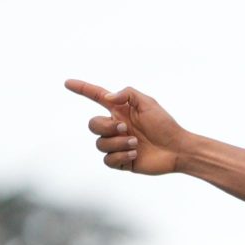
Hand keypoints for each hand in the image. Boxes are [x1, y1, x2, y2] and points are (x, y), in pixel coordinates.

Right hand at [64, 77, 189, 174]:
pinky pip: (107, 160)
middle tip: (126, 128)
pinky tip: (135, 154)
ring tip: (136, 143)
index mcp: (120, 111)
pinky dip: (121, 156)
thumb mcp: (148, 103)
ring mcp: (117, 144)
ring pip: (100, 144)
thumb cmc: (165, 124)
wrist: (177, 149)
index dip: (82, 89)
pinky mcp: (121, 161)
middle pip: (93, 124)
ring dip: (118, 143)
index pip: (96, 97)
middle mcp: (116, 127)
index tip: (67, 83)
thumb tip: (107, 98)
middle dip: (106, 127)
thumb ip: (127, 94)